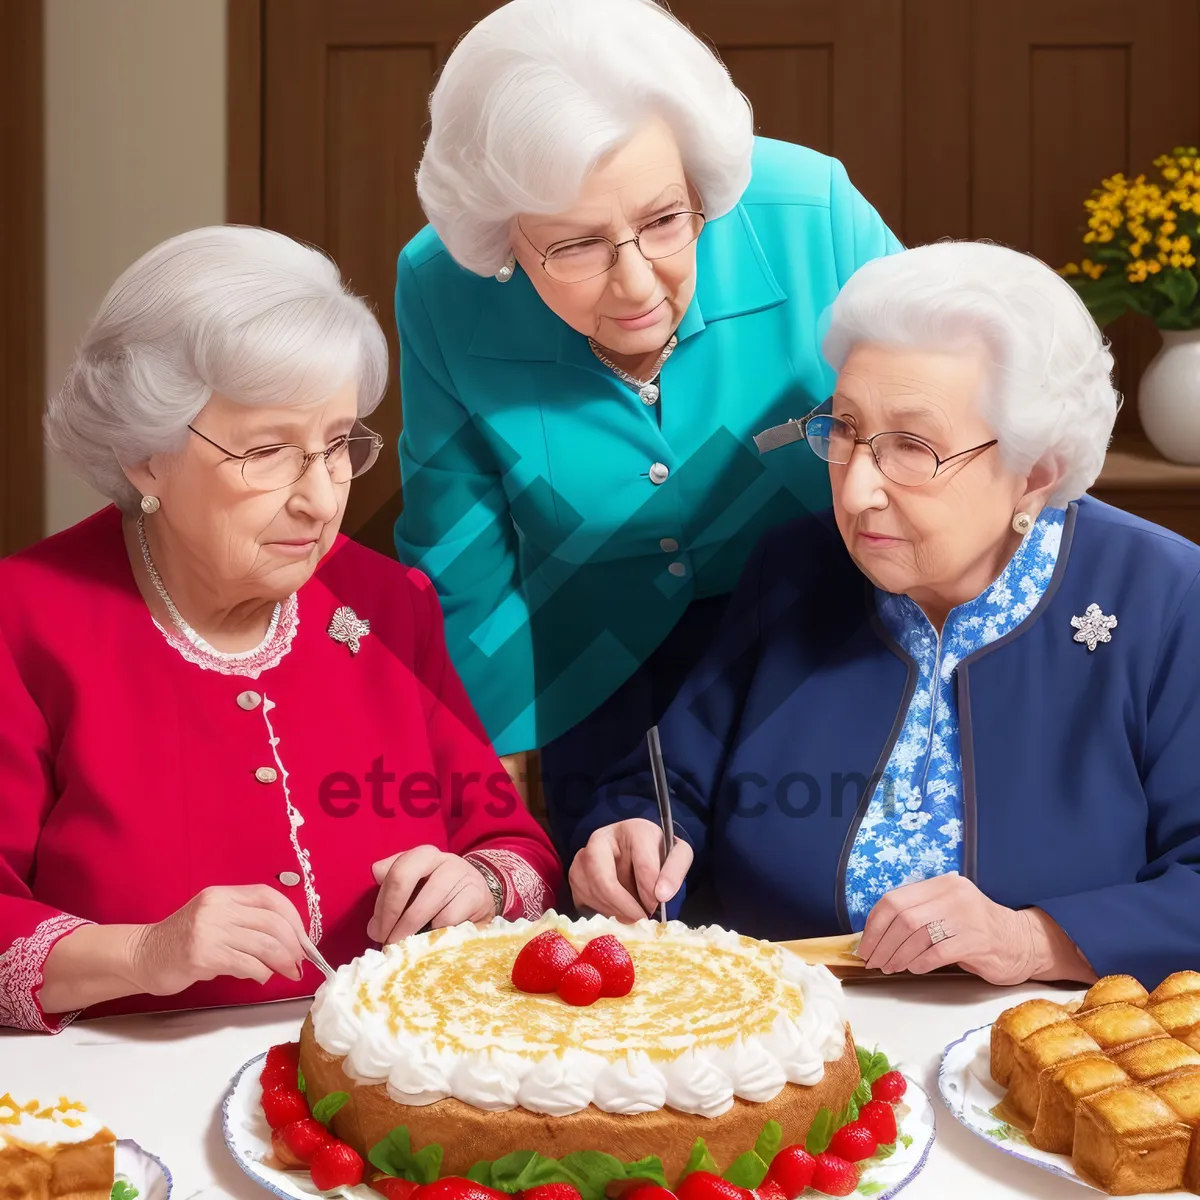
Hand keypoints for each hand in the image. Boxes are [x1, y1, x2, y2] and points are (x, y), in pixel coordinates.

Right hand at [128, 885, 308, 994]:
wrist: (142, 956)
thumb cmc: (184, 941)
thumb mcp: (216, 920)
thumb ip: (246, 923)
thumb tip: (288, 941)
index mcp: (224, 895)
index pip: (270, 898)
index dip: (293, 918)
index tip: (304, 938)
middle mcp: (218, 907)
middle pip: (272, 921)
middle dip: (294, 944)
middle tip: (300, 961)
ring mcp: (209, 930)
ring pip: (263, 943)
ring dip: (283, 960)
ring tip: (290, 972)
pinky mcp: (202, 955)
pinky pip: (246, 963)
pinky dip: (261, 971)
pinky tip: (263, 977)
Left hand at [369, 846, 496, 942]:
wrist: (481, 900)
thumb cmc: (441, 898)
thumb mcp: (418, 887)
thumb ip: (394, 885)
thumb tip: (375, 887)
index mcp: (424, 855)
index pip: (394, 872)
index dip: (382, 904)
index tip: (376, 930)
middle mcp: (442, 859)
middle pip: (403, 878)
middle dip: (389, 913)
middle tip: (386, 939)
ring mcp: (461, 875)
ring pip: (425, 903)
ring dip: (409, 929)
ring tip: (403, 947)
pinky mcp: (476, 896)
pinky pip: (448, 918)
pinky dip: (435, 934)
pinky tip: (431, 942)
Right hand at [569, 818, 692, 922]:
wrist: (637, 853)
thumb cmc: (657, 854)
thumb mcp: (677, 855)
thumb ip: (674, 871)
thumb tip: (662, 896)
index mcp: (634, 830)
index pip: (642, 864)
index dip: (650, 892)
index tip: (658, 907)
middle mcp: (602, 839)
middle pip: (603, 877)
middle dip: (623, 905)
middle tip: (639, 920)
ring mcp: (583, 856)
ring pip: (591, 891)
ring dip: (613, 911)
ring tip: (631, 917)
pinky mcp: (575, 875)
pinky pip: (582, 900)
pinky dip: (600, 912)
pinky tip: (616, 912)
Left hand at [856, 874, 1092, 984]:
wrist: (1023, 943)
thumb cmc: (976, 930)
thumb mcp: (947, 910)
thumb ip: (918, 913)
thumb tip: (876, 934)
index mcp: (941, 884)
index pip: (894, 899)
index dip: (874, 924)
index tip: (865, 944)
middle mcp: (953, 895)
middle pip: (902, 917)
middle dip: (882, 942)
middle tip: (873, 960)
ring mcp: (966, 917)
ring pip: (916, 935)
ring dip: (897, 955)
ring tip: (890, 967)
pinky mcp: (977, 941)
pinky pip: (937, 953)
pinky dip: (919, 962)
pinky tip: (914, 969)